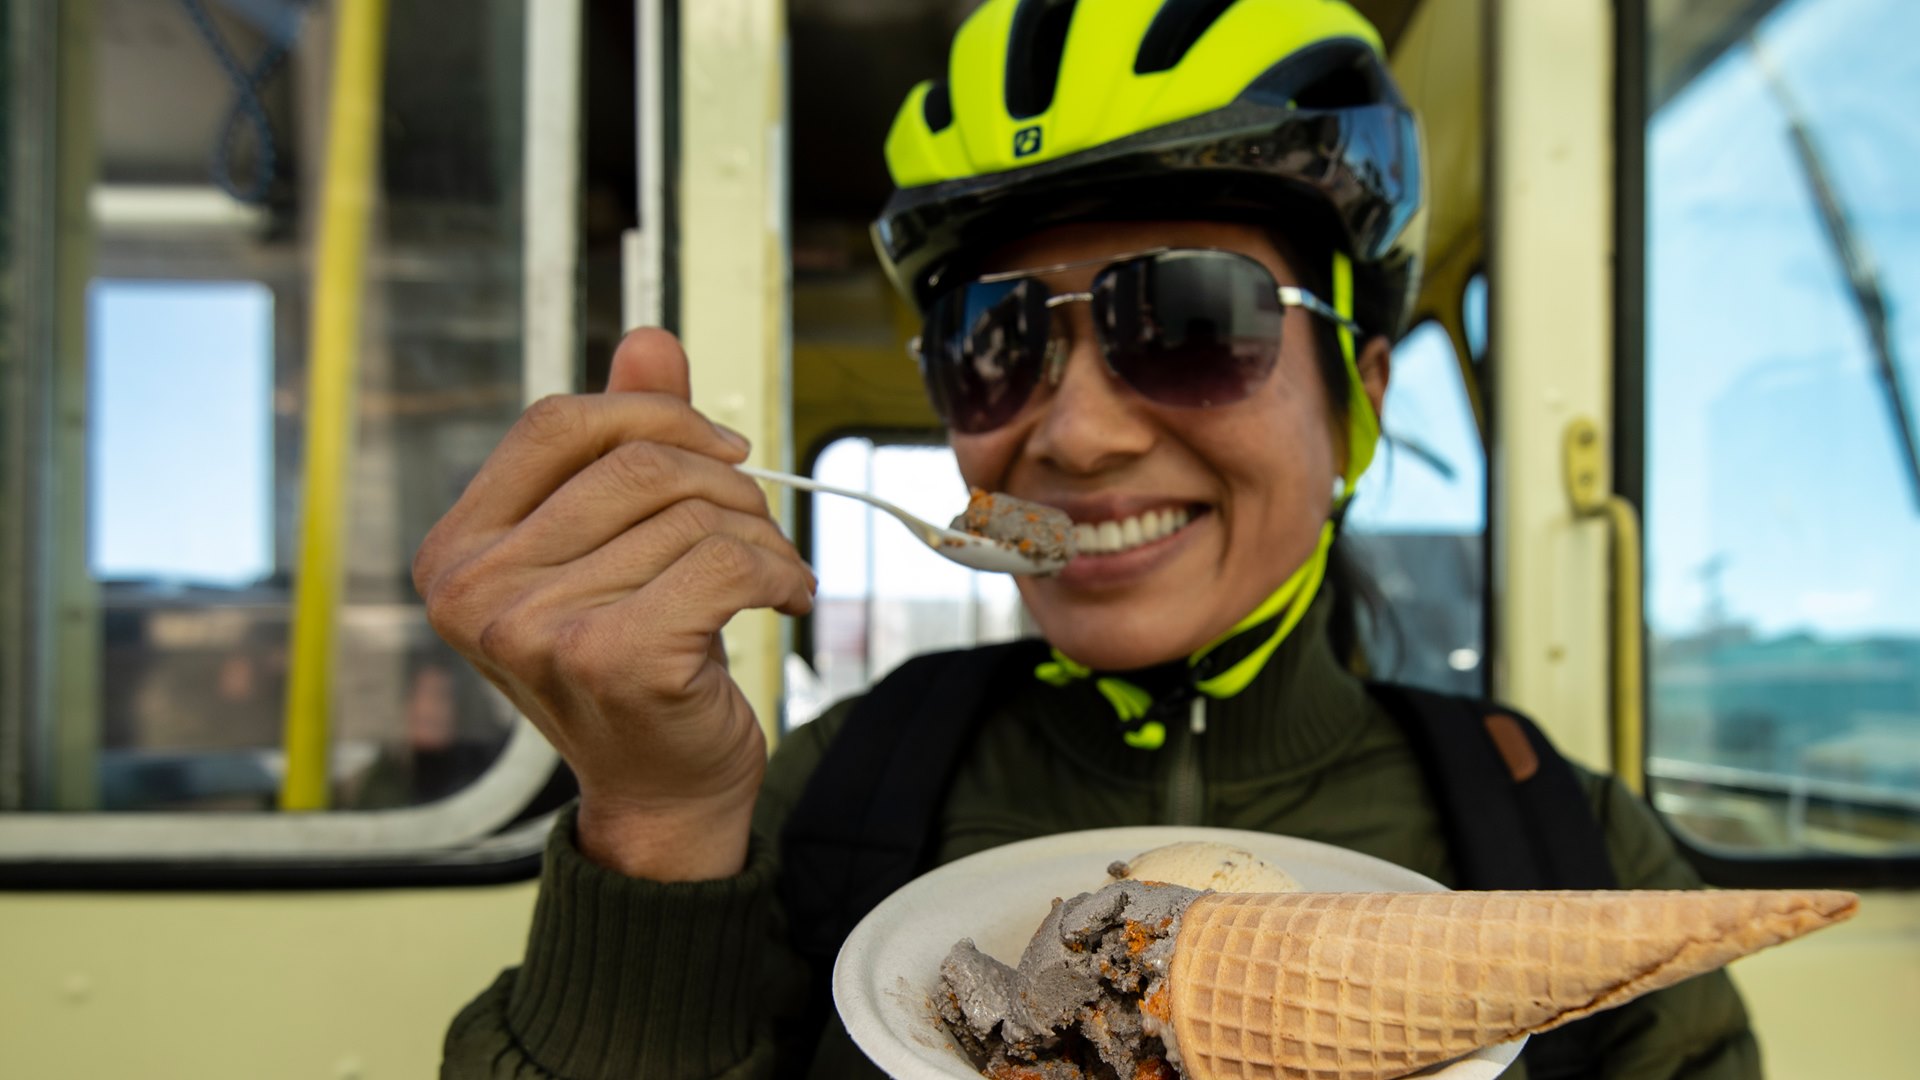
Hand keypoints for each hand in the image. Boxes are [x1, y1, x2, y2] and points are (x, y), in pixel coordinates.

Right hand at [412, 329, 813, 878]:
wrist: (662, 793)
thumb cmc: (638, 663)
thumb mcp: (616, 546)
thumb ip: (624, 443)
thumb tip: (649, 338)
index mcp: (458, 551)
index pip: (558, 424)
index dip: (654, 416)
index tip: (720, 449)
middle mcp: (476, 591)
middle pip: (637, 464)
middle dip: (726, 485)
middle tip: (758, 528)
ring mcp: (537, 628)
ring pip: (694, 515)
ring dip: (762, 538)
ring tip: (771, 577)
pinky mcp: (614, 658)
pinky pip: (726, 562)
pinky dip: (779, 572)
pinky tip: (786, 600)